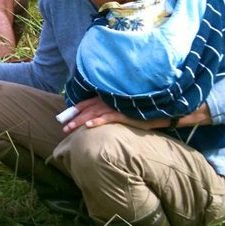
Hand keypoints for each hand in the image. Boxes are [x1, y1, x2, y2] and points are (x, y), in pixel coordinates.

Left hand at [61, 97, 179, 133]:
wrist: (161, 111)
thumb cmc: (140, 112)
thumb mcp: (122, 110)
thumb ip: (109, 111)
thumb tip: (93, 119)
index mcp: (108, 97)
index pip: (87, 102)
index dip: (75, 110)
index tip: (64, 118)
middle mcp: (110, 100)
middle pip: (87, 108)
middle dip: (73, 117)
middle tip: (63, 127)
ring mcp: (117, 106)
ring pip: (94, 112)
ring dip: (80, 120)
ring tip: (70, 128)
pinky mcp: (125, 113)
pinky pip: (108, 117)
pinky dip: (98, 120)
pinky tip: (89, 125)